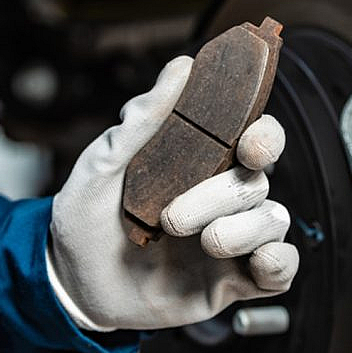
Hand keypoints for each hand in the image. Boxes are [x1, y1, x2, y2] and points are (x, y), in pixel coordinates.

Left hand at [47, 56, 296, 331]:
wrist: (70, 285)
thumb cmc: (85, 219)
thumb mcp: (102, 166)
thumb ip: (143, 119)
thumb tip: (181, 67)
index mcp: (199, 163)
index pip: (254, 138)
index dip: (265, 136)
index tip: (249, 145)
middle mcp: (221, 197)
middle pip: (259, 181)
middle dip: (223, 196)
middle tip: (174, 217)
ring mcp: (231, 239)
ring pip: (273, 221)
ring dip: (240, 231)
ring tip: (199, 242)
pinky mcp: (233, 280)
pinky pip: (281, 269)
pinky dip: (278, 263)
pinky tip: (253, 265)